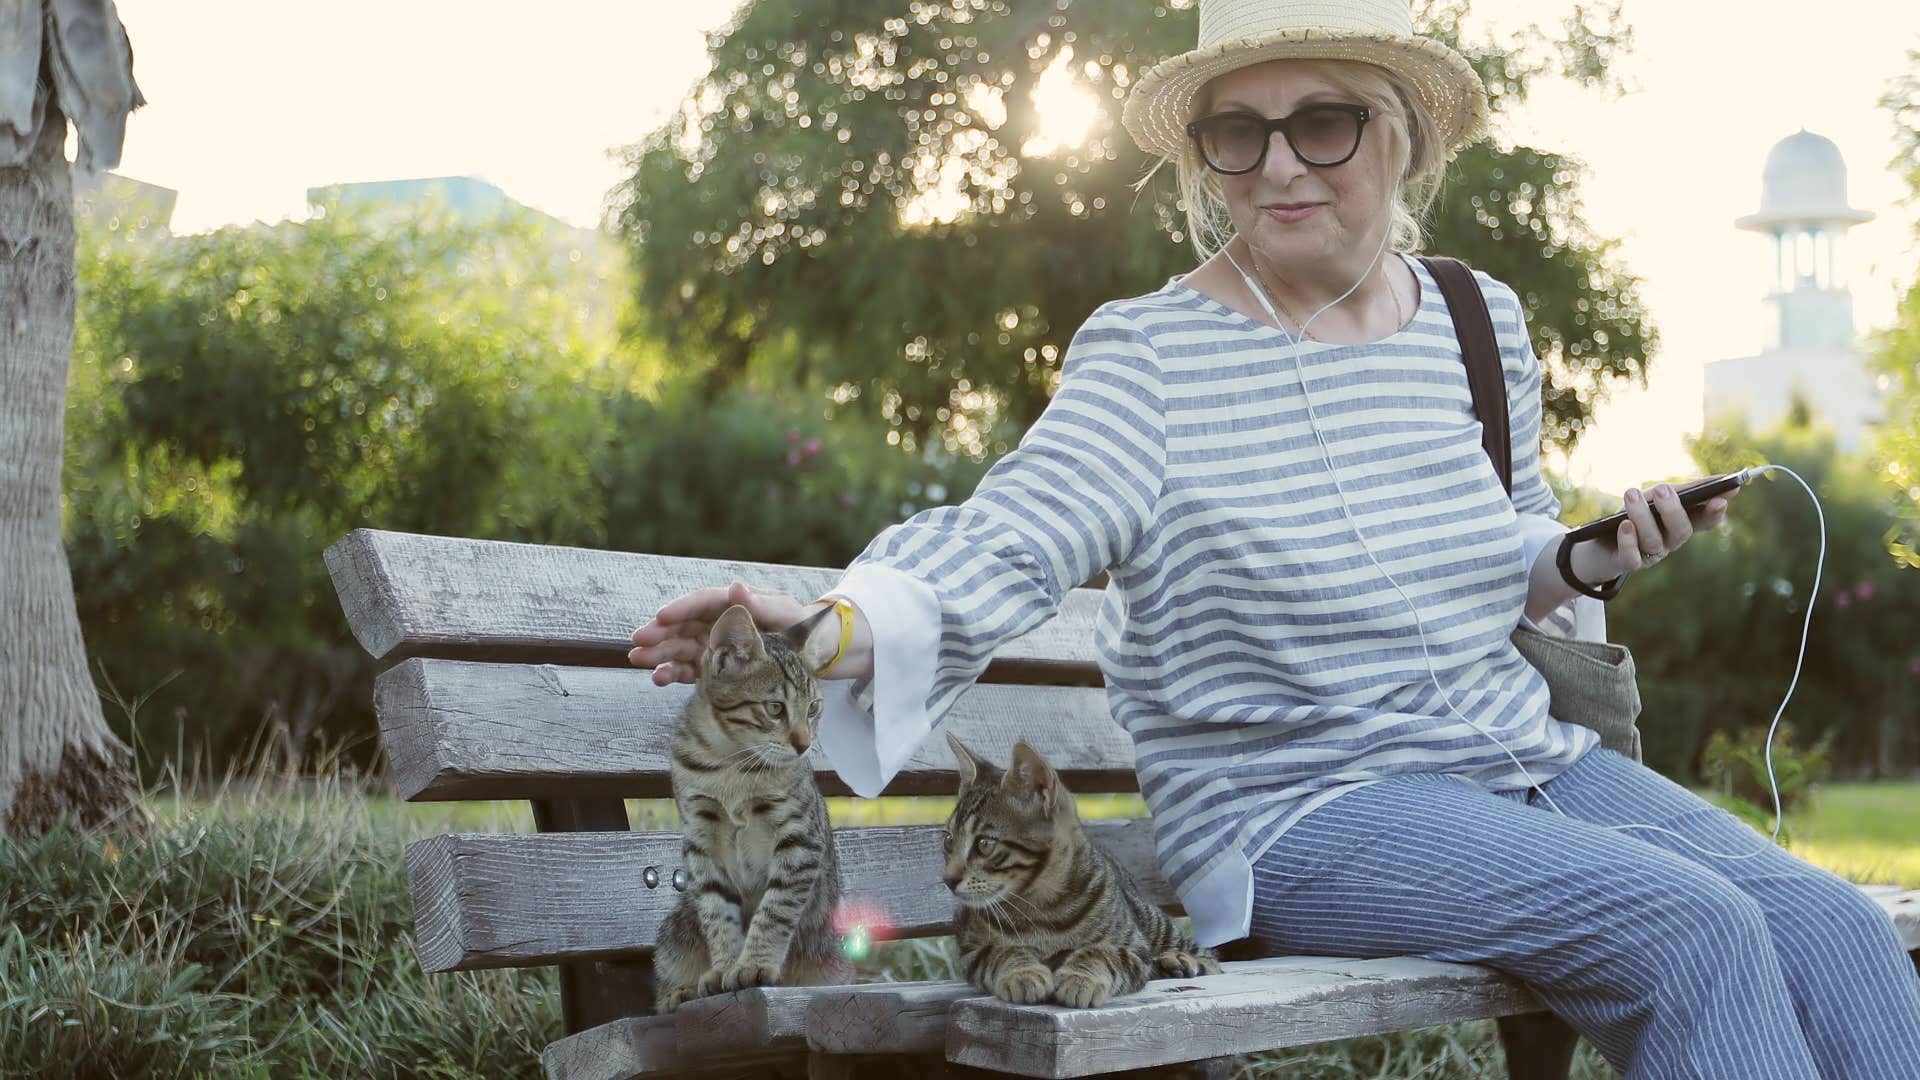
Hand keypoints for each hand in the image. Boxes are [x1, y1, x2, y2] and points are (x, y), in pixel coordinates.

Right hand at [628, 580, 811, 685]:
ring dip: (659, 653)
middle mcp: (720, 623)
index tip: (661, 616)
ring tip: (639, 661)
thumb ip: (761, 605)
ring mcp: (716, 646)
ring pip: (681, 646)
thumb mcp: (786, 614)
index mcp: (734, 604)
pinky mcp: (717, 668)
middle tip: (638, 641)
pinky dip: (673, 673)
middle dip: (659, 632)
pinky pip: (690, 668)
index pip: (702, 602)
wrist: (815, 651)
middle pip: (684, 624)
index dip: (680, 608)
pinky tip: (659, 679)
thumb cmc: (800, 626)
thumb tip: (735, 588)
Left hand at [1571, 481, 1739, 584]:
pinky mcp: (1629, 564)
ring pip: (1653, 540)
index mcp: (1682, 523)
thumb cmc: (1635, 514)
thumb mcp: (1657, 497)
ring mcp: (1651, 555)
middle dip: (1673, 510)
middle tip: (1662, 489)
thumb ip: (1683, 490)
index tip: (1720, 499)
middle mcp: (1671, 542)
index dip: (1714, 513)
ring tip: (1632, 493)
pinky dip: (1628, 540)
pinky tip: (1624, 525)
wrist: (1599, 542)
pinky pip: (1632, 557)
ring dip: (1642, 516)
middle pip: (1681, 531)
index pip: (1706, 521)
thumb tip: (1720, 480)